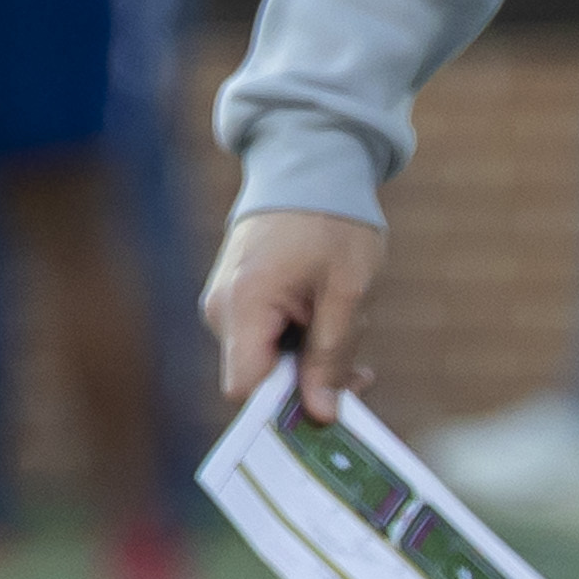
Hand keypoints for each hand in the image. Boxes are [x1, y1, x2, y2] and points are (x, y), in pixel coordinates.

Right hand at [200, 208, 384, 425]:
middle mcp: (220, 308)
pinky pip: (265, 335)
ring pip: (267, 357)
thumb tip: (320, 415)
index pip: (246, 388)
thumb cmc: (333, 221)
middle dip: (309, 375)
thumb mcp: (349, 290)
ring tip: (344, 312)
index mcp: (243, 305)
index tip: (329, 405)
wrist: (311, 163)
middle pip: (260, 376)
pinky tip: (327, 305)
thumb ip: (331, 354)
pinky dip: (300, 332)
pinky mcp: (236, 297)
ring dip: (310, 351)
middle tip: (358, 361)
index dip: (284, 403)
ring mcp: (224, 302)